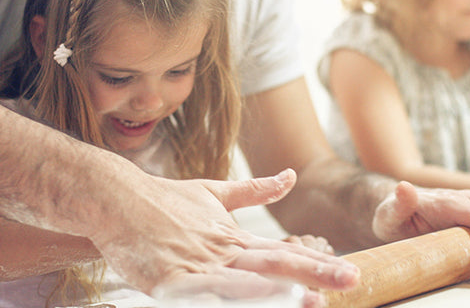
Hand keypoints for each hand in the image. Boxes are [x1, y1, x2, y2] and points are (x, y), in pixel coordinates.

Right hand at [96, 169, 358, 307]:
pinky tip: (242, 304)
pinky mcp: (169, 281)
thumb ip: (254, 191)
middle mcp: (223, 253)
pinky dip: (221, 299)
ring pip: (243, 282)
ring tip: (308, 299)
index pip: (285, 251)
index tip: (352, 269)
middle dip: (315, 274)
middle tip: (351, 278)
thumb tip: (290, 176)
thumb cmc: (164, 200)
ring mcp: (198, 267)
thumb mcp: (213, 192)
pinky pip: (200, 296)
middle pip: (276, 265)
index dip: (318, 262)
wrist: (117, 198)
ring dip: (276, 293)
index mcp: (235, 238)